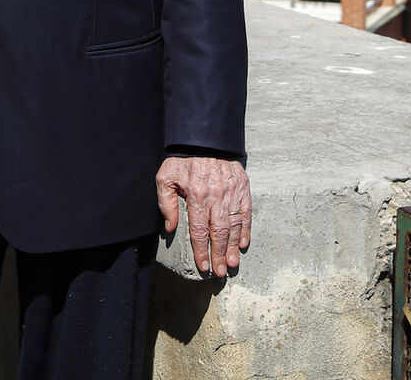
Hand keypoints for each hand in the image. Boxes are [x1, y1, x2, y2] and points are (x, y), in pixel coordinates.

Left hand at [155, 156, 251, 277]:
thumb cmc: (183, 159)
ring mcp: (232, 192)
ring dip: (233, 246)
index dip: (202, 251)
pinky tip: (244, 243)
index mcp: (197, 195)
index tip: (203, 267)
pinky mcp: (243, 187)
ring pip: (234, 225)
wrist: (205, 137)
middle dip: (219, 254)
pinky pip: (246, 212)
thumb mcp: (165, 177)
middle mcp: (216, 196)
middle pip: (219, 232)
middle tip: (222, 272)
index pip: (200, 230)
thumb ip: (166, 203)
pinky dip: (246, 229)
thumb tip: (170, 228)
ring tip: (233, 262)